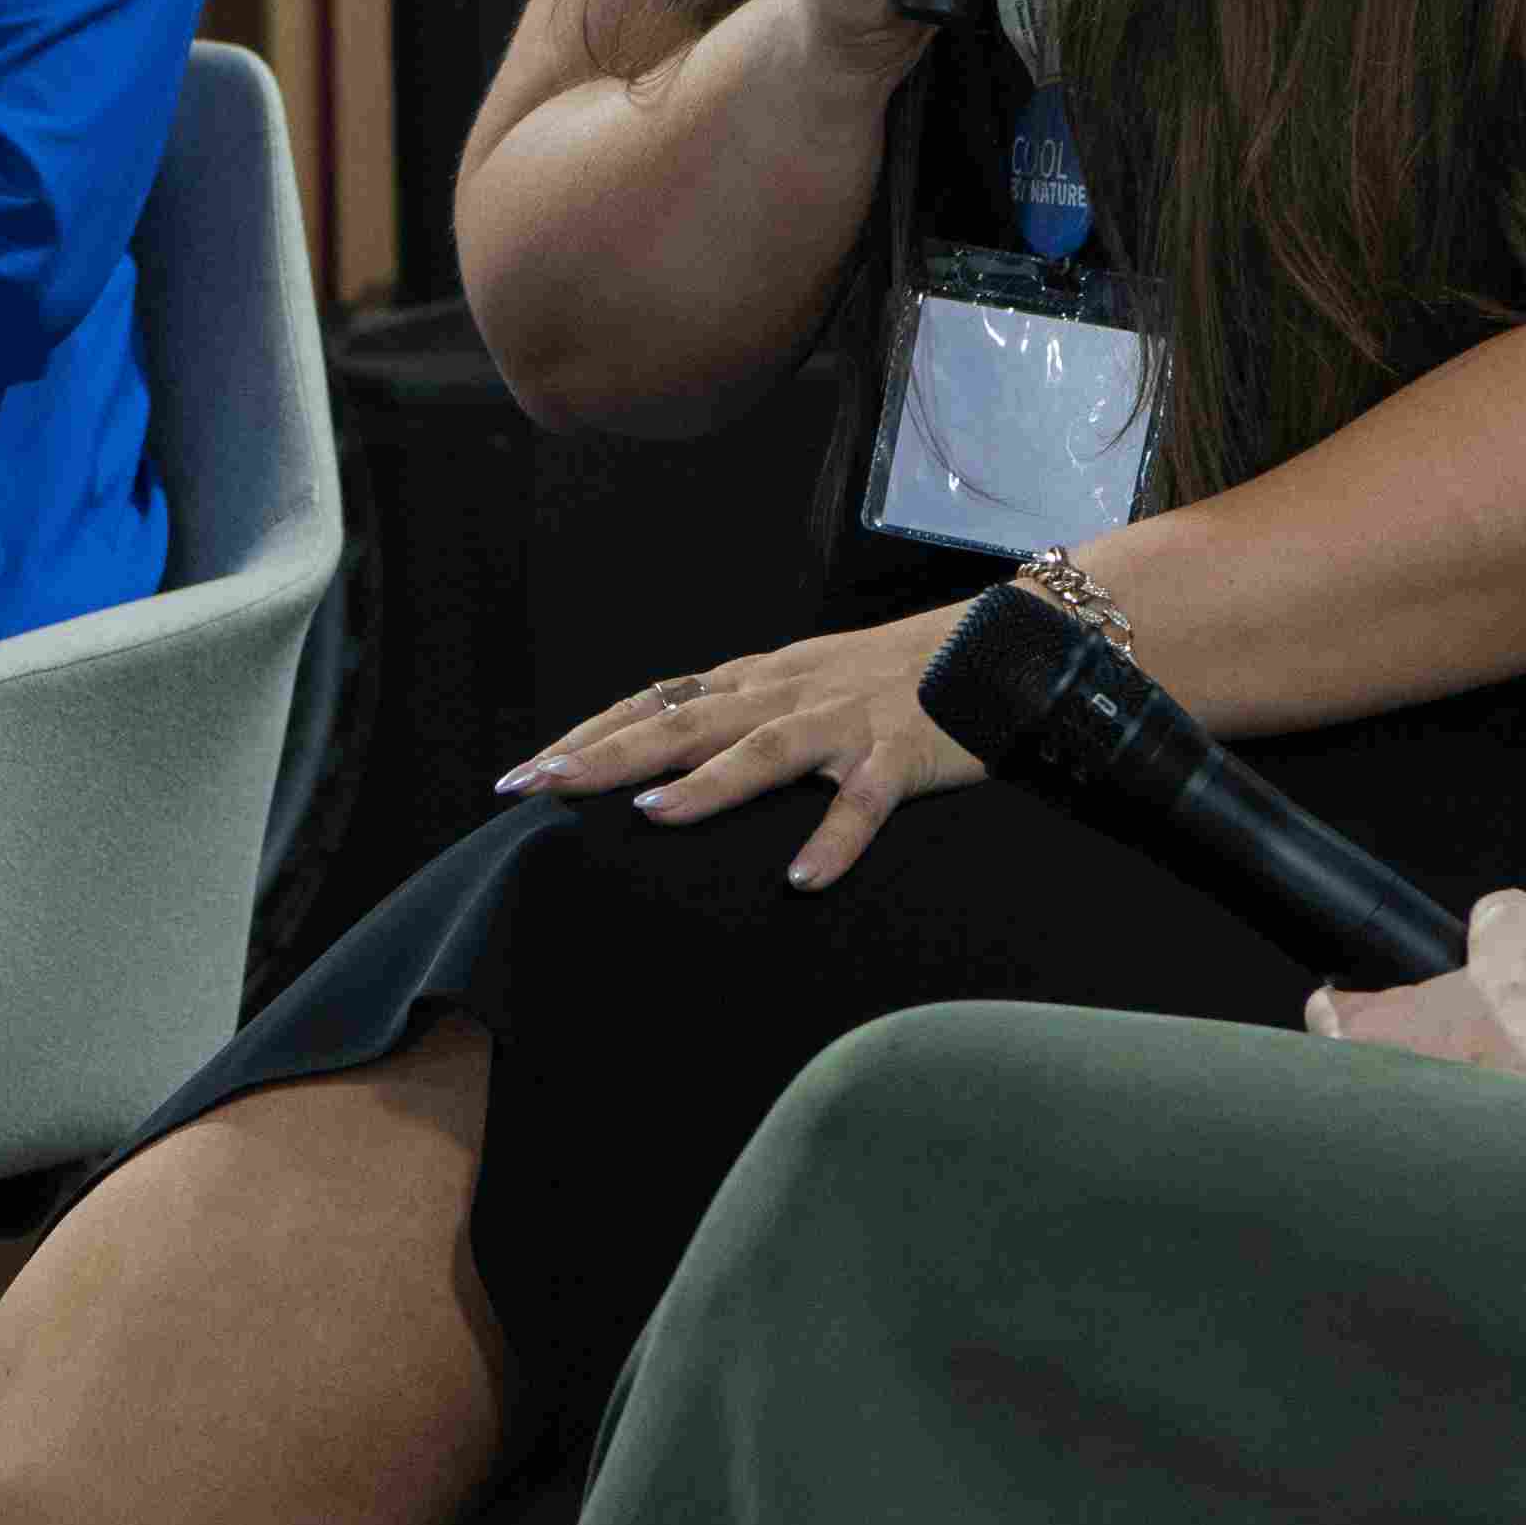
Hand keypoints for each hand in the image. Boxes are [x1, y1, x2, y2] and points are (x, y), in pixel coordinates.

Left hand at [496, 609, 979, 887]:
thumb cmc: (895, 676)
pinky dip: (833, 839)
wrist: (999, 646)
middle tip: (541, 785)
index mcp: (757, 683)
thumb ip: (741, 713)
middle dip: (607, 754)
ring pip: (763, 749)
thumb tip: (667, 746)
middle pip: (684, 722)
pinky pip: (862, 804)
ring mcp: (842, 725)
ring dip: (708, 782)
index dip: (589, 735)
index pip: (655, 703)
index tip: (526, 771)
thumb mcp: (803, 684)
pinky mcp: (897, 757)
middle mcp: (787, 695)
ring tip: (652, 811)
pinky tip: (802, 878)